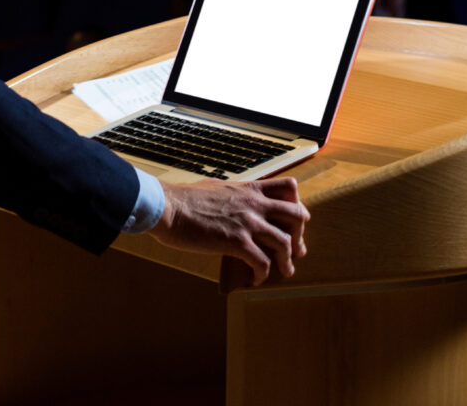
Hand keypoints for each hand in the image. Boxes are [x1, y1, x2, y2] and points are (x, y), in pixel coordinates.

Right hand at [145, 176, 307, 285]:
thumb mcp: (216, 187)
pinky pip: (263, 262)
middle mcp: (254, 204)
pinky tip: (255, 279)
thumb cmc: (184, 198)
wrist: (167, 207)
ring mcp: (248, 223)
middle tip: (296, 250)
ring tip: (284, 271)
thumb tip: (234, 201)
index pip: (289, 187)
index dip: (297, 204)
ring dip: (287, 261)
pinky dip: (263, 275)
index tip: (293, 221)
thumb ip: (234, 194)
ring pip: (285, 243)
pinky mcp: (237, 242)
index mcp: (249, 189)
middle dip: (300, 235)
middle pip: (297, 215)